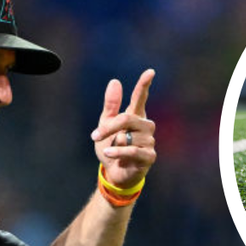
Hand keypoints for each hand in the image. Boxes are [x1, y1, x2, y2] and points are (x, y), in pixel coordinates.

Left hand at [90, 69, 155, 188]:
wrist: (113, 173)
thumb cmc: (111, 147)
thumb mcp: (106, 125)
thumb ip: (111, 105)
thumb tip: (115, 82)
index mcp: (135, 115)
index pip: (140, 97)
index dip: (144, 85)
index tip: (150, 72)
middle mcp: (145, 126)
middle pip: (127, 118)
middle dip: (109, 127)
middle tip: (95, 135)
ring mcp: (149, 141)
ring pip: (127, 136)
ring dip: (113, 144)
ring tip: (111, 150)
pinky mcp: (149, 156)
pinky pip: (132, 150)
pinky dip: (118, 153)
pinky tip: (109, 154)